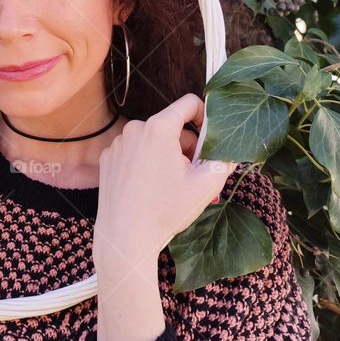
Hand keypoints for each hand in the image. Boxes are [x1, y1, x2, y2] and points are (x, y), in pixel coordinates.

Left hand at [92, 94, 236, 267]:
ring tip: (170, 184)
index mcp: (159, 128)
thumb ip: (224, 161)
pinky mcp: (107, 158)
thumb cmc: (165, 210)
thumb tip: (232, 151)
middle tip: (192, 173)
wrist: (125, 237)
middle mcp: (135, 128)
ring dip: (165, 154)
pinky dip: (144, 162)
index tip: (209, 139)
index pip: (189, 103)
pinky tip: (148, 187)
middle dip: (186, 146)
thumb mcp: (206, 185)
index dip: (205, 117)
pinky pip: (134, 151)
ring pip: (152, 140)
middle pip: (171, 125)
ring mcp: (118, 143)